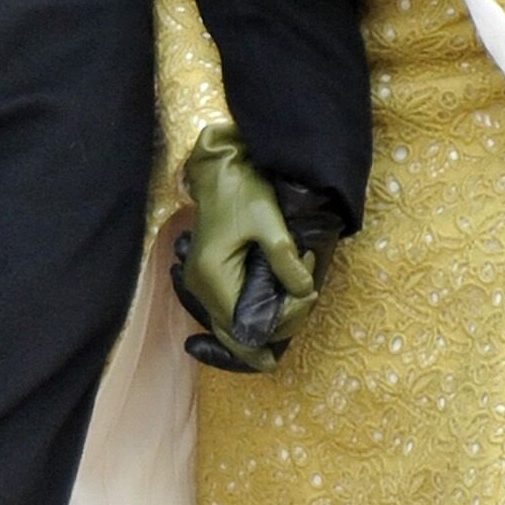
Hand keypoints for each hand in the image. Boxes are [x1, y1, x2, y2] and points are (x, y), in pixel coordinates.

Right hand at [170, 124, 344, 374]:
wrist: (219, 169)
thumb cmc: (243, 191)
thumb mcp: (270, 224)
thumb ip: (286, 262)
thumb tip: (304, 293)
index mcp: (212, 276)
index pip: (245, 325)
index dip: (279, 323)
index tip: (306, 297)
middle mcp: (200, 287)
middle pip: (234, 335)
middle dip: (270, 335)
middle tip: (302, 313)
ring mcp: (199, 284)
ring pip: (228, 328)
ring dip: (259, 329)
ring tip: (289, 320)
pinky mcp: (205, 277)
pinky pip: (225, 312)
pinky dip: (247, 319)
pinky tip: (267, 321)